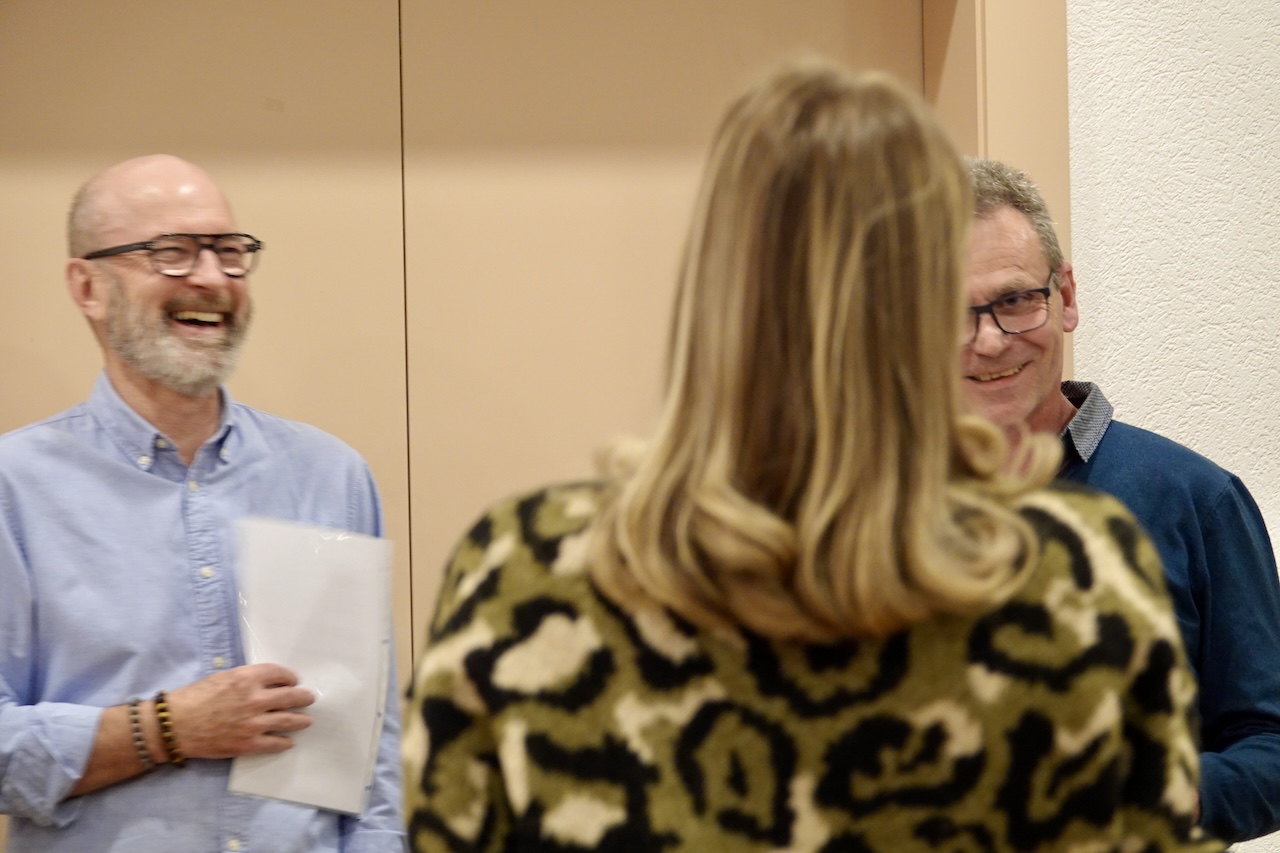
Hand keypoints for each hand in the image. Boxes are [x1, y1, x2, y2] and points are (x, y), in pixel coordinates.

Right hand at [165, 663, 314, 758]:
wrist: (175, 725)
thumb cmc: (193, 698)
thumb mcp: (221, 677)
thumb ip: (245, 678)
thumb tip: (263, 682)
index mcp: (247, 678)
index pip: (280, 674)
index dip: (290, 677)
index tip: (294, 681)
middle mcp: (255, 699)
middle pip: (291, 697)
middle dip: (303, 697)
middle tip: (309, 698)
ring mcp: (254, 723)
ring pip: (289, 720)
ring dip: (301, 720)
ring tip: (306, 720)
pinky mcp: (248, 743)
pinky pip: (275, 743)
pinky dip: (284, 742)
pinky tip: (289, 742)